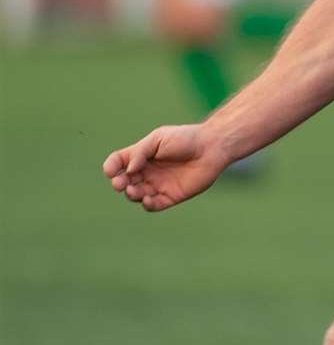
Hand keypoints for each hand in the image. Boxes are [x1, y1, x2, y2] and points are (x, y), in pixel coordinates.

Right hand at [102, 124, 232, 212]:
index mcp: (141, 156)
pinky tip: (147, 200)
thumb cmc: (185, 139)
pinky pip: (154, 205)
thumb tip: (127, 170)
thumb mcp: (158, 139)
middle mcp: (147, 171)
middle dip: (118, 184)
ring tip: (133, 190)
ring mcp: (158, 184)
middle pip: (124, 181)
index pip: (118, 163)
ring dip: (131, 194)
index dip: (111, 167)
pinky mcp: (171, 196)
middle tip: (120, 184)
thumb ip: (140, 153)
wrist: (212, 147)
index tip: (111, 171)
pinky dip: (147, 205)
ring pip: (136, 195)